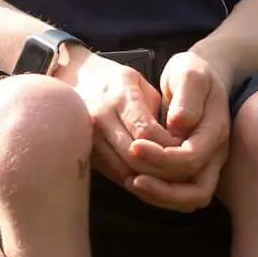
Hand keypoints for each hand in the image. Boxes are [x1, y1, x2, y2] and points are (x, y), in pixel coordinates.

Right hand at [59, 47, 171, 185]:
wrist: (72, 78)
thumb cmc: (114, 81)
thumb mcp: (141, 85)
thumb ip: (157, 112)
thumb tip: (176, 146)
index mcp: (119, 97)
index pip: (147, 134)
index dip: (169, 147)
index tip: (184, 149)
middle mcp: (99, 118)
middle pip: (135, 157)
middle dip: (162, 168)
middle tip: (181, 170)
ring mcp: (87, 136)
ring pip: (123, 170)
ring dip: (149, 178)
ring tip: (167, 175)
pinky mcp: (84, 150)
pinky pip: (113, 173)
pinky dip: (134, 178)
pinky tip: (148, 175)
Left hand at [126, 50, 234, 211]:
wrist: (197, 76)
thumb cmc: (191, 72)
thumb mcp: (190, 73)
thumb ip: (187, 97)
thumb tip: (180, 123)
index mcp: (215, 131)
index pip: (191, 158)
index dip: (163, 158)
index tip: (135, 146)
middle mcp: (214, 153)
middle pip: (196, 191)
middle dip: (163, 189)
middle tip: (130, 179)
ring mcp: (204, 163)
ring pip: (188, 198)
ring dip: (159, 196)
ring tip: (129, 182)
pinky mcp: (189, 167)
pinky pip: (177, 192)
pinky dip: (157, 192)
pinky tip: (132, 179)